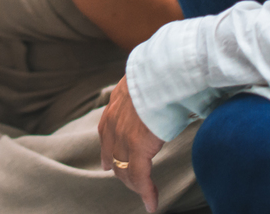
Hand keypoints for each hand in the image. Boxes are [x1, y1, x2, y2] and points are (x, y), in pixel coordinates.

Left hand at [99, 77, 165, 212]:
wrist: (162, 70)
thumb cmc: (162, 70)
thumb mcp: (145, 78)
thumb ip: (146, 90)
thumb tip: (162, 89)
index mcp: (116, 103)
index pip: (106, 132)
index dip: (107, 151)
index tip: (106, 163)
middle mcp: (114, 121)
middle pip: (113, 155)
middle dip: (120, 170)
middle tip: (130, 182)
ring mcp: (123, 136)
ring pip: (124, 169)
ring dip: (134, 184)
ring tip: (144, 195)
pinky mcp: (137, 147)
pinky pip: (140, 177)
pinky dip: (146, 193)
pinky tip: (152, 204)